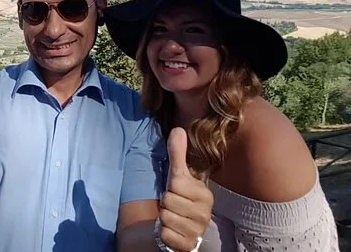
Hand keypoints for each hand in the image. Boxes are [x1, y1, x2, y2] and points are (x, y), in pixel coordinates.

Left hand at [159, 128, 212, 250]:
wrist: (177, 229)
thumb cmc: (178, 199)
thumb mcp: (176, 176)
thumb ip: (177, 154)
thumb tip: (178, 129)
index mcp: (205, 195)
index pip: (175, 183)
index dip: (170, 187)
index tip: (177, 192)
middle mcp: (206, 214)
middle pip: (169, 200)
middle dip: (166, 203)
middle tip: (173, 207)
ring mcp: (198, 232)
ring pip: (166, 217)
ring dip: (164, 218)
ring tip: (173, 218)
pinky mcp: (188, 246)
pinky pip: (165, 234)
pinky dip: (164, 233)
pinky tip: (172, 232)